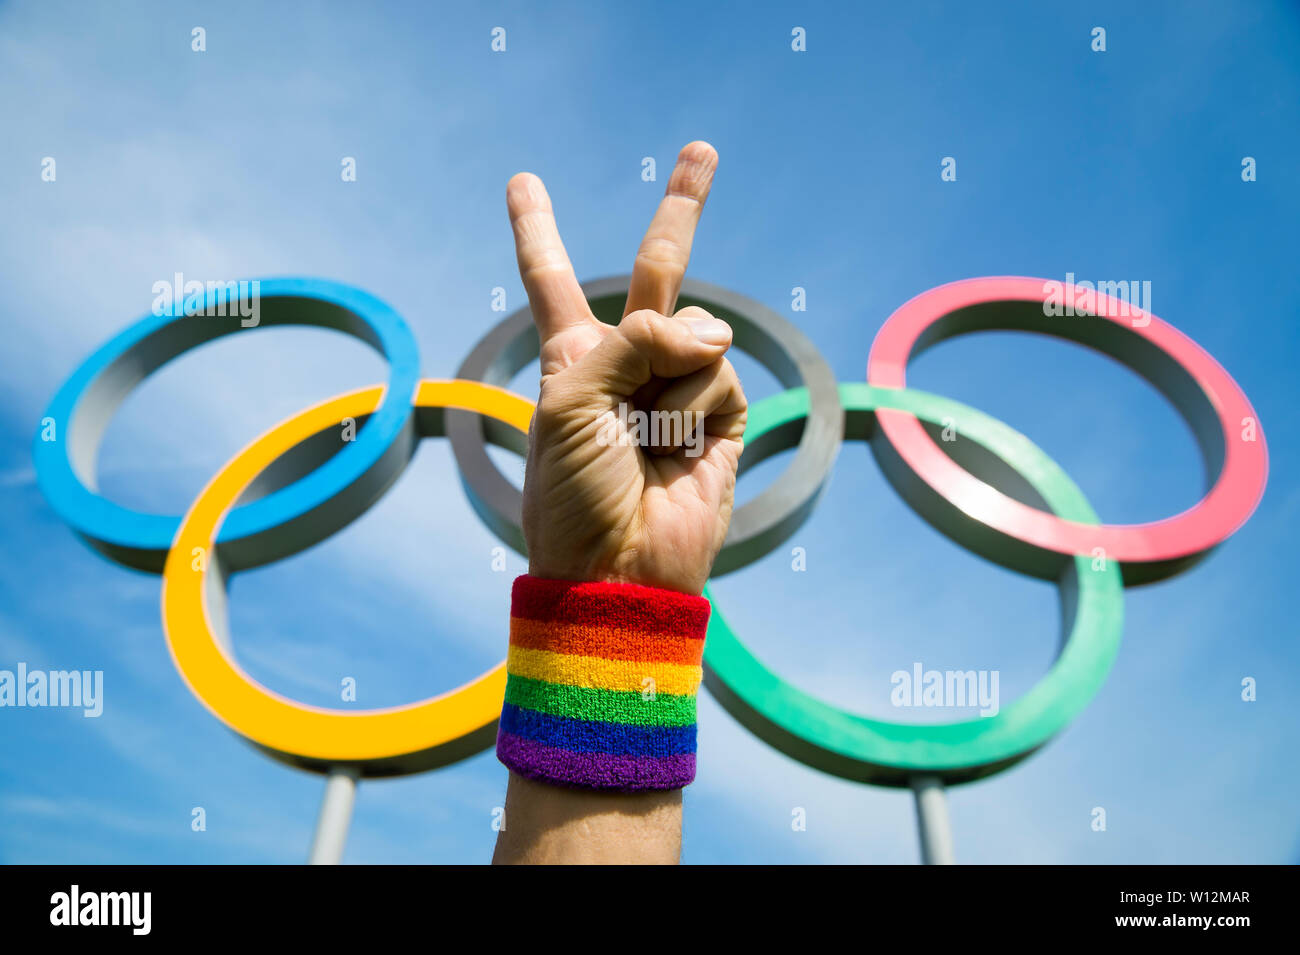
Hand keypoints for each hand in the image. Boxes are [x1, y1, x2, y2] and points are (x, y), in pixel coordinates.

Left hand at [508, 142, 746, 594]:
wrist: (618, 568)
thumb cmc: (573, 492)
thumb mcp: (571, 399)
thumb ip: (634, 340)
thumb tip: (714, 332)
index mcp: (572, 355)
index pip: (552, 278)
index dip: (538, 229)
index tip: (523, 180)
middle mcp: (626, 361)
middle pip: (657, 268)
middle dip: (682, 208)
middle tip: (702, 149)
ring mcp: (678, 385)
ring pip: (693, 326)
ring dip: (668, 374)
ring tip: (645, 436)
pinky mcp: (721, 415)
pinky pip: (717, 372)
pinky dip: (693, 406)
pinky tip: (676, 448)